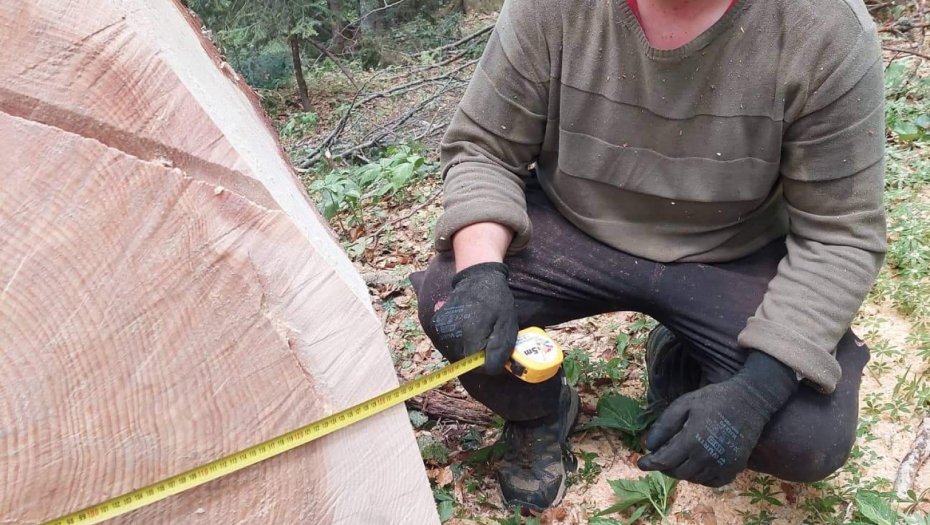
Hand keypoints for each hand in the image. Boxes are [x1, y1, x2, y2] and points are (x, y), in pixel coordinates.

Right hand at [431, 262, 518, 373]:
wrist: (476, 277)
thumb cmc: (496, 300)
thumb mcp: (506, 325)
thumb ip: (499, 351)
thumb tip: (490, 370)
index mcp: (468, 336)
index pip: (477, 367)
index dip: (489, 362)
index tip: (496, 350)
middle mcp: (450, 335)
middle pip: (465, 362)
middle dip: (478, 356)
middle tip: (488, 339)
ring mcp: (440, 330)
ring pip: (456, 354)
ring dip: (467, 350)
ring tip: (478, 332)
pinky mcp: (436, 325)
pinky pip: (448, 344)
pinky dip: (459, 341)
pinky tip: (467, 328)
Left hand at [638, 352, 798, 486]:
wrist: (750, 402)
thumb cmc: (713, 399)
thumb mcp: (684, 404)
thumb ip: (665, 425)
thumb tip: (649, 445)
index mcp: (692, 441)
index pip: (664, 461)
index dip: (650, 463)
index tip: (640, 463)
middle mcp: (706, 457)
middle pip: (677, 473)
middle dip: (664, 467)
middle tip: (659, 459)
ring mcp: (722, 465)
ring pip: (693, 478)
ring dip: (681, 472)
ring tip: (676, 460)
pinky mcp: (734, 468)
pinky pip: (712, 482)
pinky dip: (700, 478)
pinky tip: (695, 467)